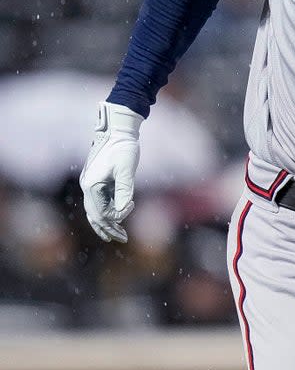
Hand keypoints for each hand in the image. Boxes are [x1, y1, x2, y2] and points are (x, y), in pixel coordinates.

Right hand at [80, 102, 143, 242]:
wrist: (117, 130)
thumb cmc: (123, 148)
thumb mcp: (127, 169)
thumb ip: (125, 189)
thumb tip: (124, 209)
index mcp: (91, 186)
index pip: (101, 212)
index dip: (117, 215)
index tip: (132, 204)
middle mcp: (88, 187)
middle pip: (95, 216)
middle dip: (108, 228)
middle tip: (122, 239)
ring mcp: (90, 184)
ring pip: (95, 211)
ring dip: (106, 223)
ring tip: (119, 234)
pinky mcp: (96, 181)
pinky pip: (99, 202)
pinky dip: (107, 211)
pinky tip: (118, 216)